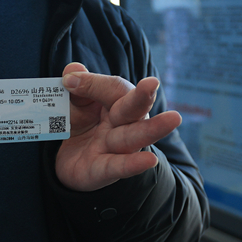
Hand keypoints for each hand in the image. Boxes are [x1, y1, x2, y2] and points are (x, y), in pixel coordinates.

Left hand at [56, 63, 180, 191]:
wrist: (67, 161)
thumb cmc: (79, 124)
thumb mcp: (73, 103)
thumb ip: (75, 87)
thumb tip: (73, 71)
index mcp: (116, 103)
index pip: (114, 89)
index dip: (93, 84)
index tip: (69, 80)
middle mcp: (122, 124)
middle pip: (134, 109)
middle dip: (142, 97)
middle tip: (152, 83)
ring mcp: (114, 148)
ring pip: (134, 137)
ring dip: (152, 129)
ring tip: (173, 119)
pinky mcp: (102, 171)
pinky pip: (118, 167)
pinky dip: (133, 164)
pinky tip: (149, 161)